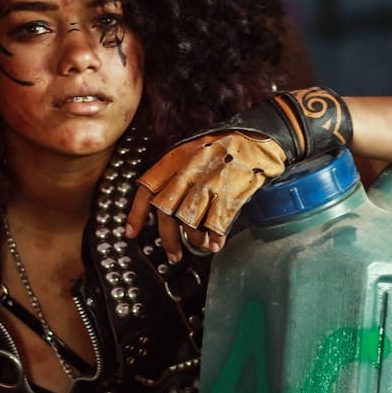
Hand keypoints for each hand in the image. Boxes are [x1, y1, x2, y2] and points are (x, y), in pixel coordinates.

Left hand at [126, 132, 284, 259]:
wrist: (260, 137)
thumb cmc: (227, 147)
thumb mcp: (193, 152)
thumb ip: (176, 176)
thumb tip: (163, 207)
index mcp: (175, 159)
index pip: (146, 188)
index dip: (136, 214)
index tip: (131, 233)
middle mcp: (188, 170)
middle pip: (165, 212)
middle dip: (167, 239)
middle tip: (172, 255)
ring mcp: (208, 181)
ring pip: (189, 222)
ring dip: (194, 241)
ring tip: (201, 246)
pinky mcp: (229, 192)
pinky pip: (215, 224)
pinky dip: (215, 239)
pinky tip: (216, 244)